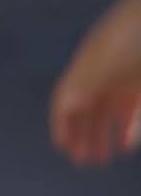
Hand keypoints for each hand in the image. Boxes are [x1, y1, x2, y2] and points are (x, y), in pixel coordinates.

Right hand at [51, 0, 140, 164]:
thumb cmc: (131, 35)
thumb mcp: (102, 62)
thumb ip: (82, 84)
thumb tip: (65, 106)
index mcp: (86, 68)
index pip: (66, 98)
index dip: (62, 123)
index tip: (62, 146)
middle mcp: (104, 75)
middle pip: (87, 109)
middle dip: (83, 135)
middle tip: (82, 161)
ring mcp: (127, 79)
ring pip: (111, 113)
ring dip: (104, 136)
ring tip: (102, 158)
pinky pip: (135, 112)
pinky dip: (130, 129)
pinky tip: (128, 145)